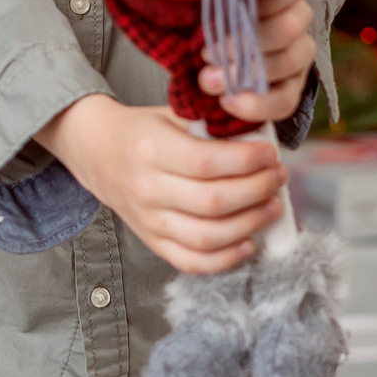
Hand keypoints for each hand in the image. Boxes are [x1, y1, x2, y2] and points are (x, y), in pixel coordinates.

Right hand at [34, 95, 285, 274]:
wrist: (98, 152)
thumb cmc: (143, 131)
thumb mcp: (171, 115)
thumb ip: (211, 124)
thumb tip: (259, 135)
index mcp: (150, 149)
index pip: (205, 162)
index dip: (245, 161)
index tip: (269, 154)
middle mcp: (147, 188)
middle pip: (212, 202)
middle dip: (256, 190)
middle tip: (277, 177)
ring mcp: (149, 220)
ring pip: (206, 236)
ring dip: (249, 224)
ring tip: (271, 206)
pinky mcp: (152, 242)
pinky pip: (191, 262)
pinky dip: (225, 259)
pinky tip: (248, 242)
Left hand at [198, 0, 315, 123]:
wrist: (202, 52)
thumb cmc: (205, 13)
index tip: (224, 3)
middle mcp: (299, 19)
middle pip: (288, 28)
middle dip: (243, 42)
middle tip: (204, 52)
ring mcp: (300, 54)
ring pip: (288, 62)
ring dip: (244, 73)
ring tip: (207, 79)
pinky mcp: (293, 87)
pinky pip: (286, 101)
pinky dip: (255, 105)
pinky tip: (226, 102)